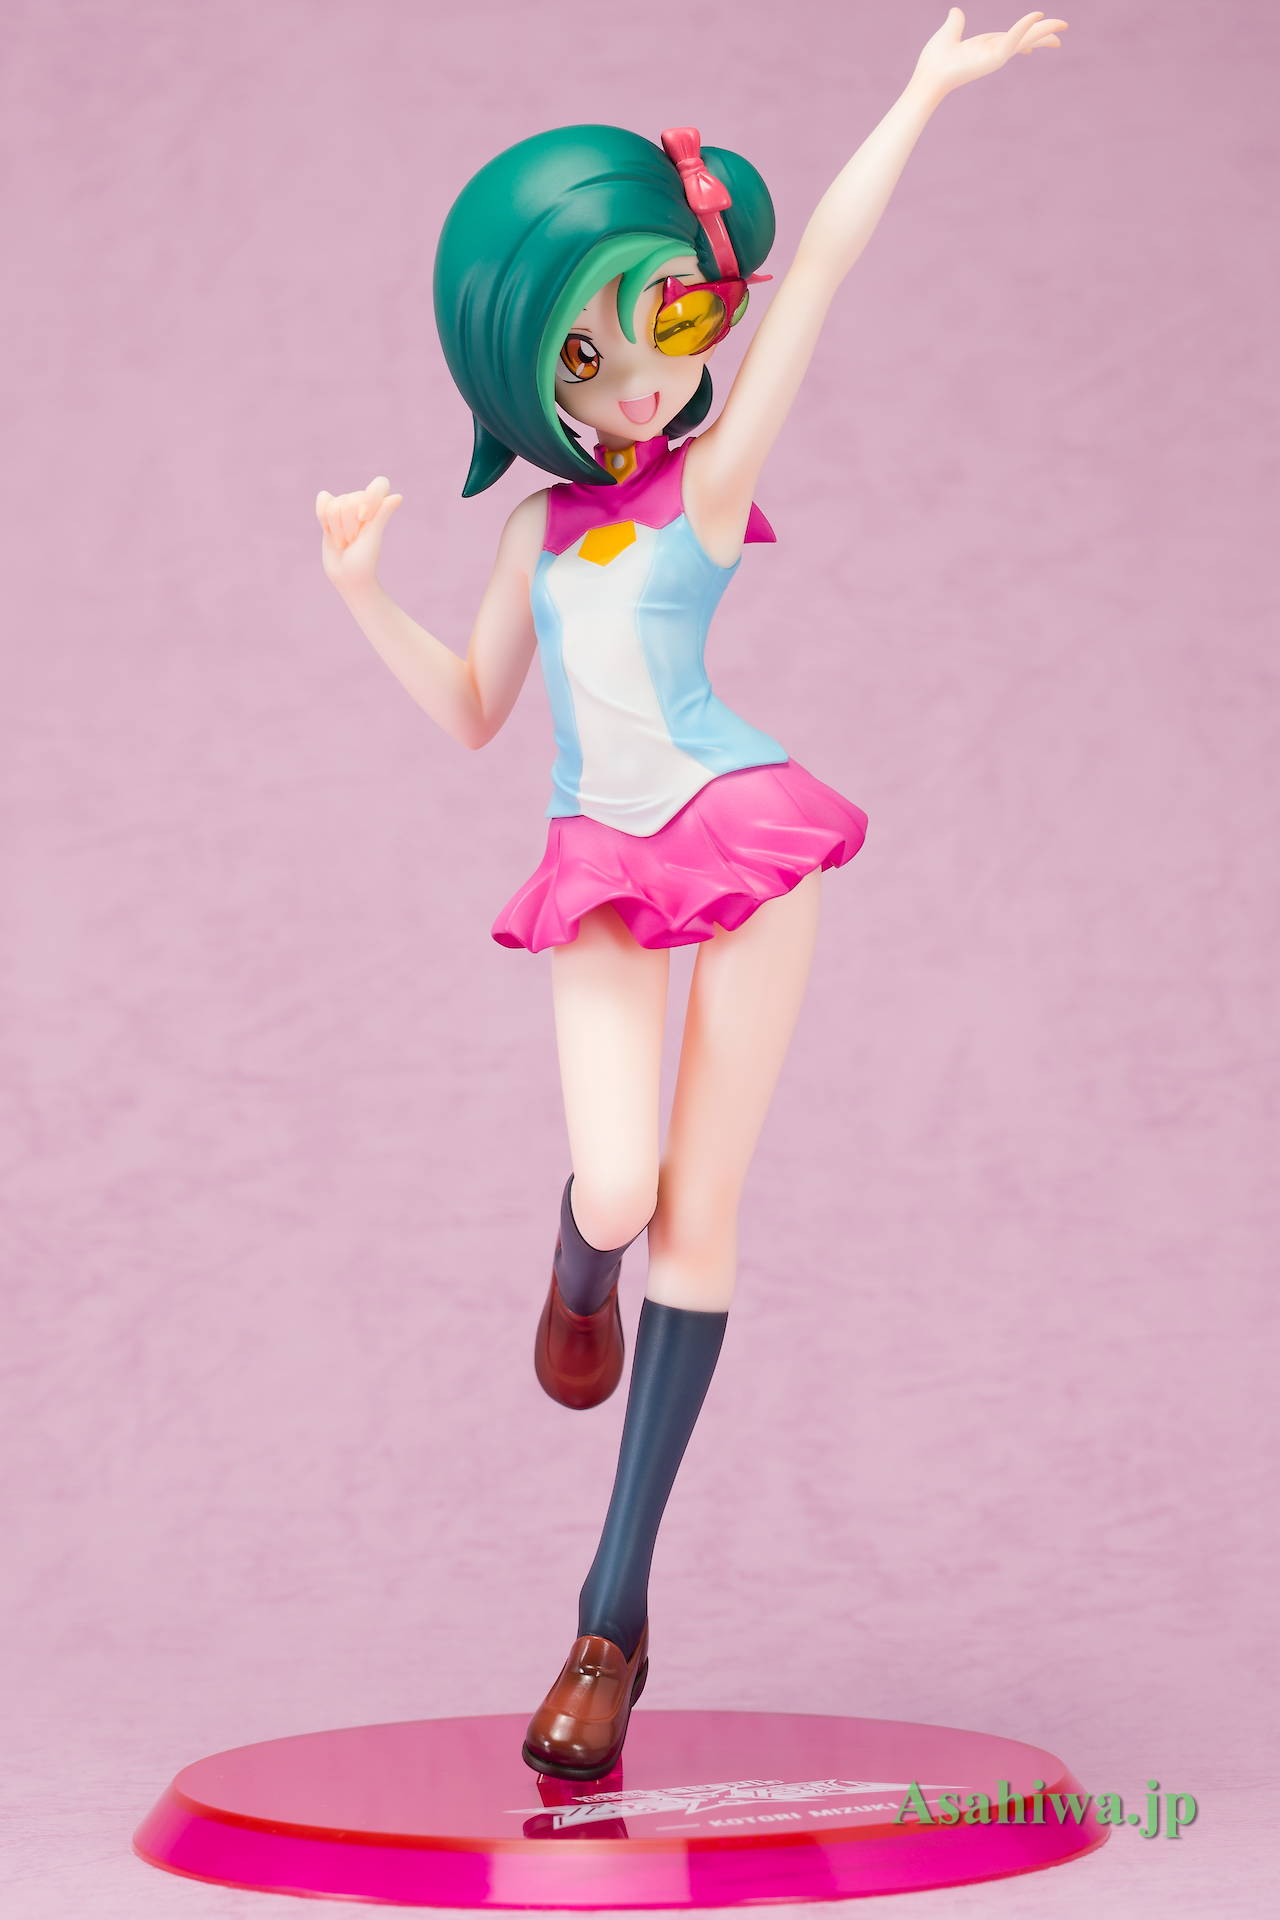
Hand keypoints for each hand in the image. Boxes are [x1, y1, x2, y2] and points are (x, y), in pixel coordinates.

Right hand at [315, 475, 402, 594]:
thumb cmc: (364, 559)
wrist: (346, 575)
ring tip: (344, 541)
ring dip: (336, 528)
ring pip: (334, 504)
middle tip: (353, 540)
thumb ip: (382, 514)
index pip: (380, 484)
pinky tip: (329, 530)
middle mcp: (363, 503)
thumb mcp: (373, 537)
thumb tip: (398, 496)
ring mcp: (345, 506)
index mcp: (380, 506)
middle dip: (348, 524)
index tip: (364, 519)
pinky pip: (323, 500)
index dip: (369, 499)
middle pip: (349, 499)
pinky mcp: (329, 511)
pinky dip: (323, 518)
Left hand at [913, 8, 1066, 98]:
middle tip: (1061, 34)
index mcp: (985, 46)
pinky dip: (1024, 27)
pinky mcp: (994, 58)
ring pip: (1025, 38)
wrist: (928, 77)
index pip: (1011, 37)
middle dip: (1042, 35)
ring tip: (1062, 26)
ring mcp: (996, 56)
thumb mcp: (948, 33)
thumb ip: (955, 22)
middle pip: (1023, 39)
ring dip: (1044, 32)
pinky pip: (1013, 38)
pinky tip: (1037, 16)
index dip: (1025, 33)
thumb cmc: (935, 60)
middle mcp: (993, 52)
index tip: (1036, 34)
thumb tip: (955, 11)